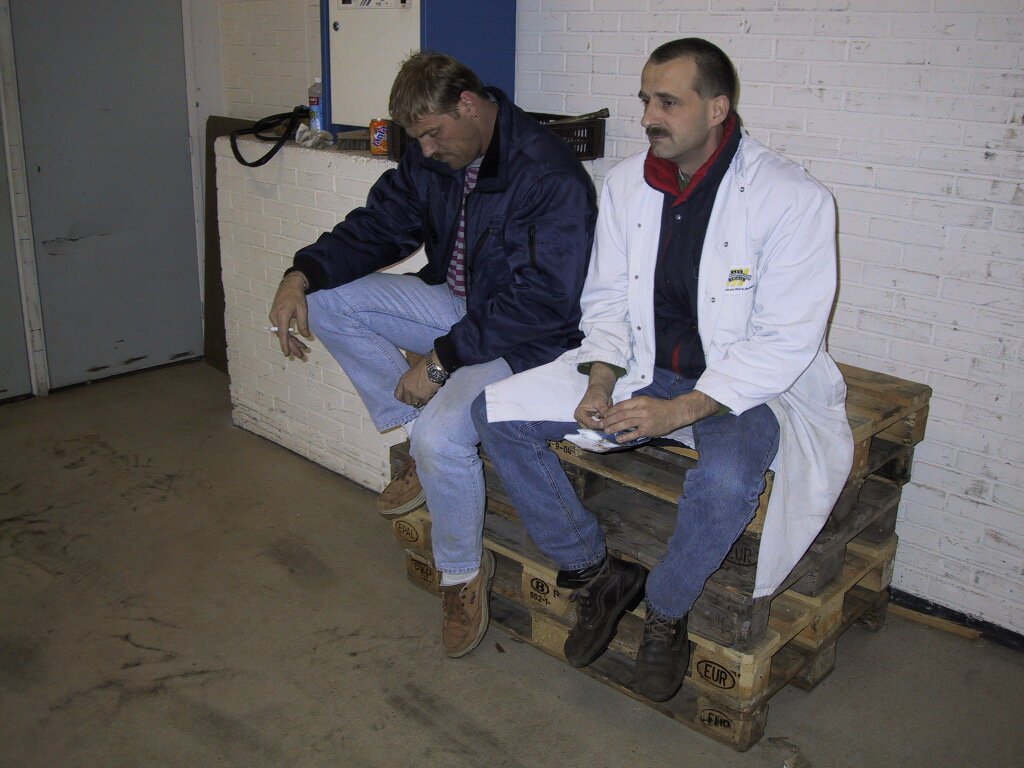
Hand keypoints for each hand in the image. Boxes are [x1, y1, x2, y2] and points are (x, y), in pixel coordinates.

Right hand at [269, 272, 312, 359]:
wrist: (289, 285)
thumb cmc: (296, 296)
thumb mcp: (303, 309)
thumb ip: (303, 324)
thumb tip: (305, 336)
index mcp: (282, 315)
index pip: (282, 334)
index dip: (285, 345)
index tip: (287, 354)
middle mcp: (275, 317)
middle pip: (283, 336)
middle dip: (292, 346)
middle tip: (301, 355)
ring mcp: (274, 317)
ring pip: (282, 333)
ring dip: (292, 341)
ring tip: (302, 349)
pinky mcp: (276, 316)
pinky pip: (282, 328)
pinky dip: (289, 335)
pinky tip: (297, 340)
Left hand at [394, 356, 441, 407]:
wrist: (434, 367)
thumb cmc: (424, 366)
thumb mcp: (412, 372)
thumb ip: (408, 382)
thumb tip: (410, 388)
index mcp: (403, 381)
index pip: (398, 395)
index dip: (403, 398)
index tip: (407, 398)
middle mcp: (407, 389)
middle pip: (407, 401)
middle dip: (412, 400)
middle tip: (417, 397)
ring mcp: (415, 394)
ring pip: (416, 403)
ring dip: (419, 401)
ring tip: (424, 396)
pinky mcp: (424, 397)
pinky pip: (424, 402)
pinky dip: (426, 400)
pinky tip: (429, 395)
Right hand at [574, 362, 616, 428]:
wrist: (599, 388)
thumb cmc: (597, 393)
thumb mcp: (600, 402)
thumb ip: (604, 411)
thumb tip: (608, 420)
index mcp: (579, 414)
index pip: (589, 424)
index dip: (599, 425)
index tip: (608, 424)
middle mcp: (581, 420)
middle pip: (592, 429)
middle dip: (601, 427)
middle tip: (611, 426)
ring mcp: (587, 421)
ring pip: (596, 428)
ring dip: (604, 426)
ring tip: (612, 423)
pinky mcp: (593, 421)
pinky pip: (599, 426)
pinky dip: (605, 424)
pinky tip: (611, 422)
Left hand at [601, 390, 719, 441]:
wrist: (676, 412)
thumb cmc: (660, 407)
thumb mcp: (646, 401)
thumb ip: (634, 405)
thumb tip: (619, 410)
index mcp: (639, 401)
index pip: (621, 406)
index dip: (610, 411)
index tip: (603, 416)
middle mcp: (641, 409)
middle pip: (620, 415)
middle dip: (608, 420)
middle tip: (600, 425)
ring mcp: (645, 420)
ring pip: (625, 423)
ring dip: (614, 428)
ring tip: (606, 431)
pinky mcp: (648, 429)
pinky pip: (634, 433)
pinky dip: (625, 436)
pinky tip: (618, 439)